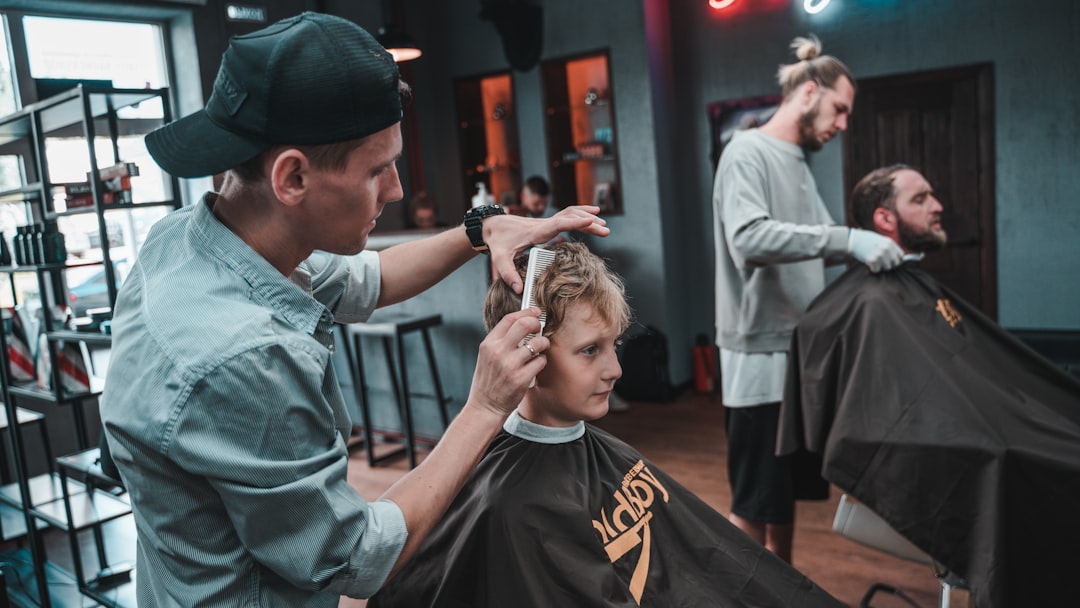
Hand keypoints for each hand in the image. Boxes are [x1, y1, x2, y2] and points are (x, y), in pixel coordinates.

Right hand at [465, 308, 549, 416]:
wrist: (484, 407)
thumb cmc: (488, 381)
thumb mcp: (487, 356)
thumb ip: (501, 341)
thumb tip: (523, 324)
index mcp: (488, 344)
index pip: (509, 319)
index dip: (526, 312)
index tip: (535, 312)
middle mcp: (498, 352)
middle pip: (524, 325)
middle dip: (536, 323)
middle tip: (540, 328)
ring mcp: (509, 366)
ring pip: (536, 343)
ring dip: (543, 344)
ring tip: (541, 348)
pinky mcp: (520, 379)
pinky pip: (540, 362)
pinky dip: (542, 361)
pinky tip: (536, 365)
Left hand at [484, 206, 608, 292]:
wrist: (491, 226)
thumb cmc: (497, 242)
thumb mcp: (499, 259)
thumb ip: (508, 274)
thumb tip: (519, 289)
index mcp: (536, 231)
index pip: (558, 223)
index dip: (575, 222)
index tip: (590, 221)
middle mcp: (543, 224)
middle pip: (569, 216)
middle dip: (588, 222)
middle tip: (605, 230)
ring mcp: (545, 222)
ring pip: (570, 213)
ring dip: (587, 217)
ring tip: (604, 226)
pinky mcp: (546, 224)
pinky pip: (566, 216)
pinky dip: (580, 215)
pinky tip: (590, 218)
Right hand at [848, 228, 903, 272]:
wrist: (851, 240)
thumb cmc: (865, 239)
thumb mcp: (880, 239)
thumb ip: (889, 246)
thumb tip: (897, 257)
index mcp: (889, 242)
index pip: (901, 255)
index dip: (896, 259)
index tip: (890, 260)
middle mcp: (886, 248)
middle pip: (895, 263)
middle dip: (888, 264)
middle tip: (880, 262)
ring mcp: (880, 254)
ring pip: (887, 268)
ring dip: (880, 266)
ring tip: (874, 261)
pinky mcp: (872, 260)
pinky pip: (877, 270)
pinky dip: (872, 269)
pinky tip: (868, 262)